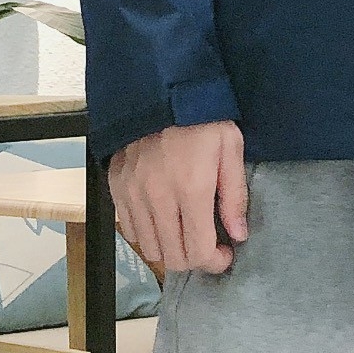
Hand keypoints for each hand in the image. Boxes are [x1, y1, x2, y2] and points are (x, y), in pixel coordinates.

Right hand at [109, 121, 248, 275]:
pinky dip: (147, 234)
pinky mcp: (116, 187)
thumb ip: (234, 195)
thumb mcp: (230, 148)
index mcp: (191, 189)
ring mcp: (132, 194)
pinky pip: (129, 230)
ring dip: (170, 249)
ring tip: (184, 232)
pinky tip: (162, 219)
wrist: (158, 90)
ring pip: (149, 249)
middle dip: (195, 259)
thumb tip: (238, 236)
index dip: (215, 262)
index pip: (198, 251)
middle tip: (207, 244)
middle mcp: (157, 198)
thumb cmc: (202, 118)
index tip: (225, 253)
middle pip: (173, 257)